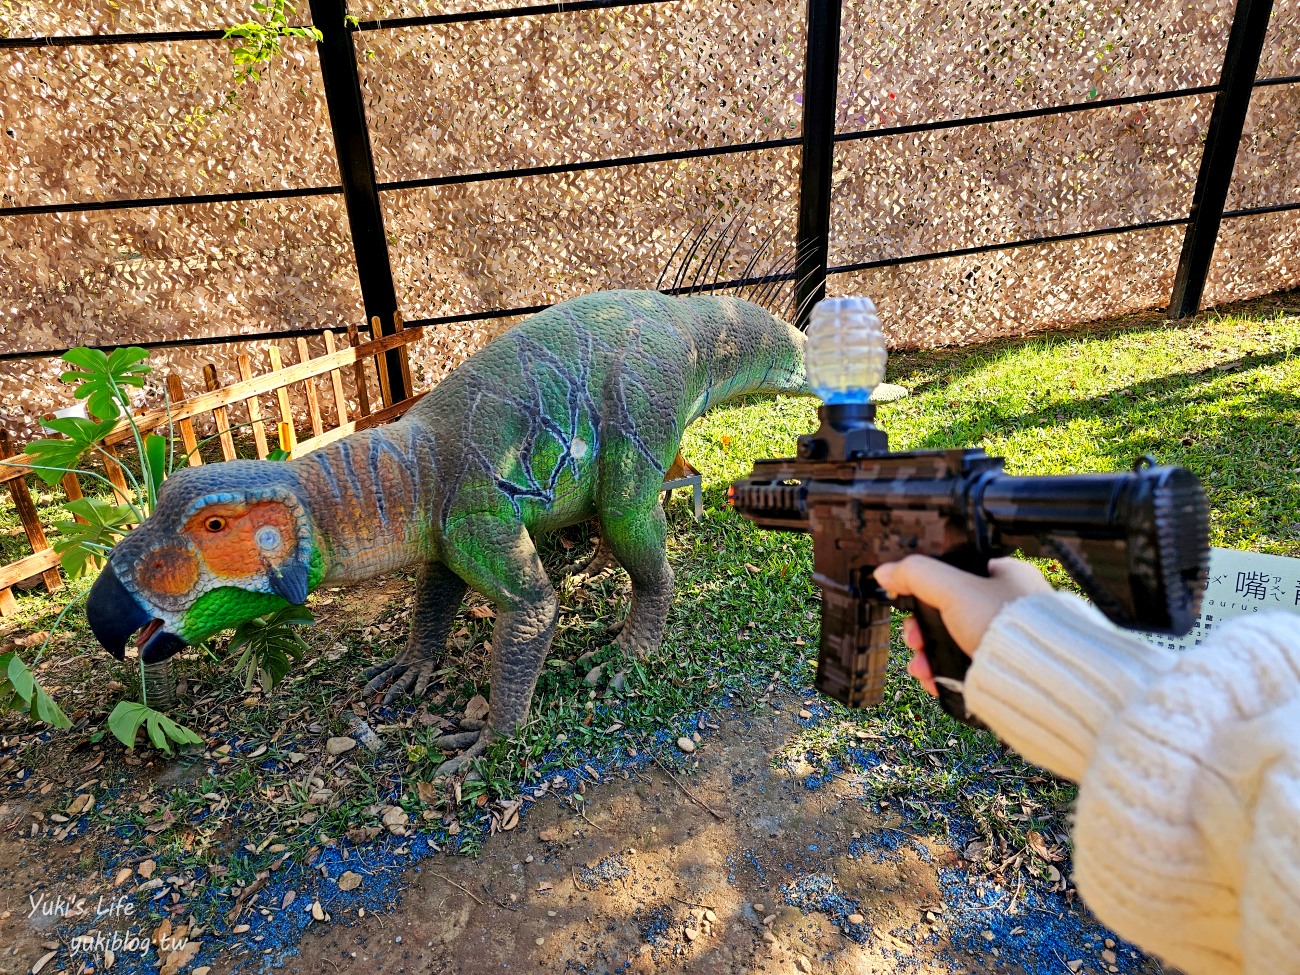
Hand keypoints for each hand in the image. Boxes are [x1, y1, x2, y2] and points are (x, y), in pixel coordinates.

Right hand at [872, 556, 1051, 696]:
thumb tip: (885, 572)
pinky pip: (964, 665)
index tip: (910, 602)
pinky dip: (943, 673)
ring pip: (953, 641)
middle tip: (913, 639)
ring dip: (927, 654)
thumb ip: (916, 575)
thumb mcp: (953, 588)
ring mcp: (1006, 638)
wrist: (1035, 677)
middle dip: (922, 629)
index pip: (958, 574)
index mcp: (1008, 575)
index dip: (928, 588)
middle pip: (949, 612)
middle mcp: (1009, 605)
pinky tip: (932, 680)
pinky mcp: (1003, 666)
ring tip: (920, 667)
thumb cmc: (1006, 623)